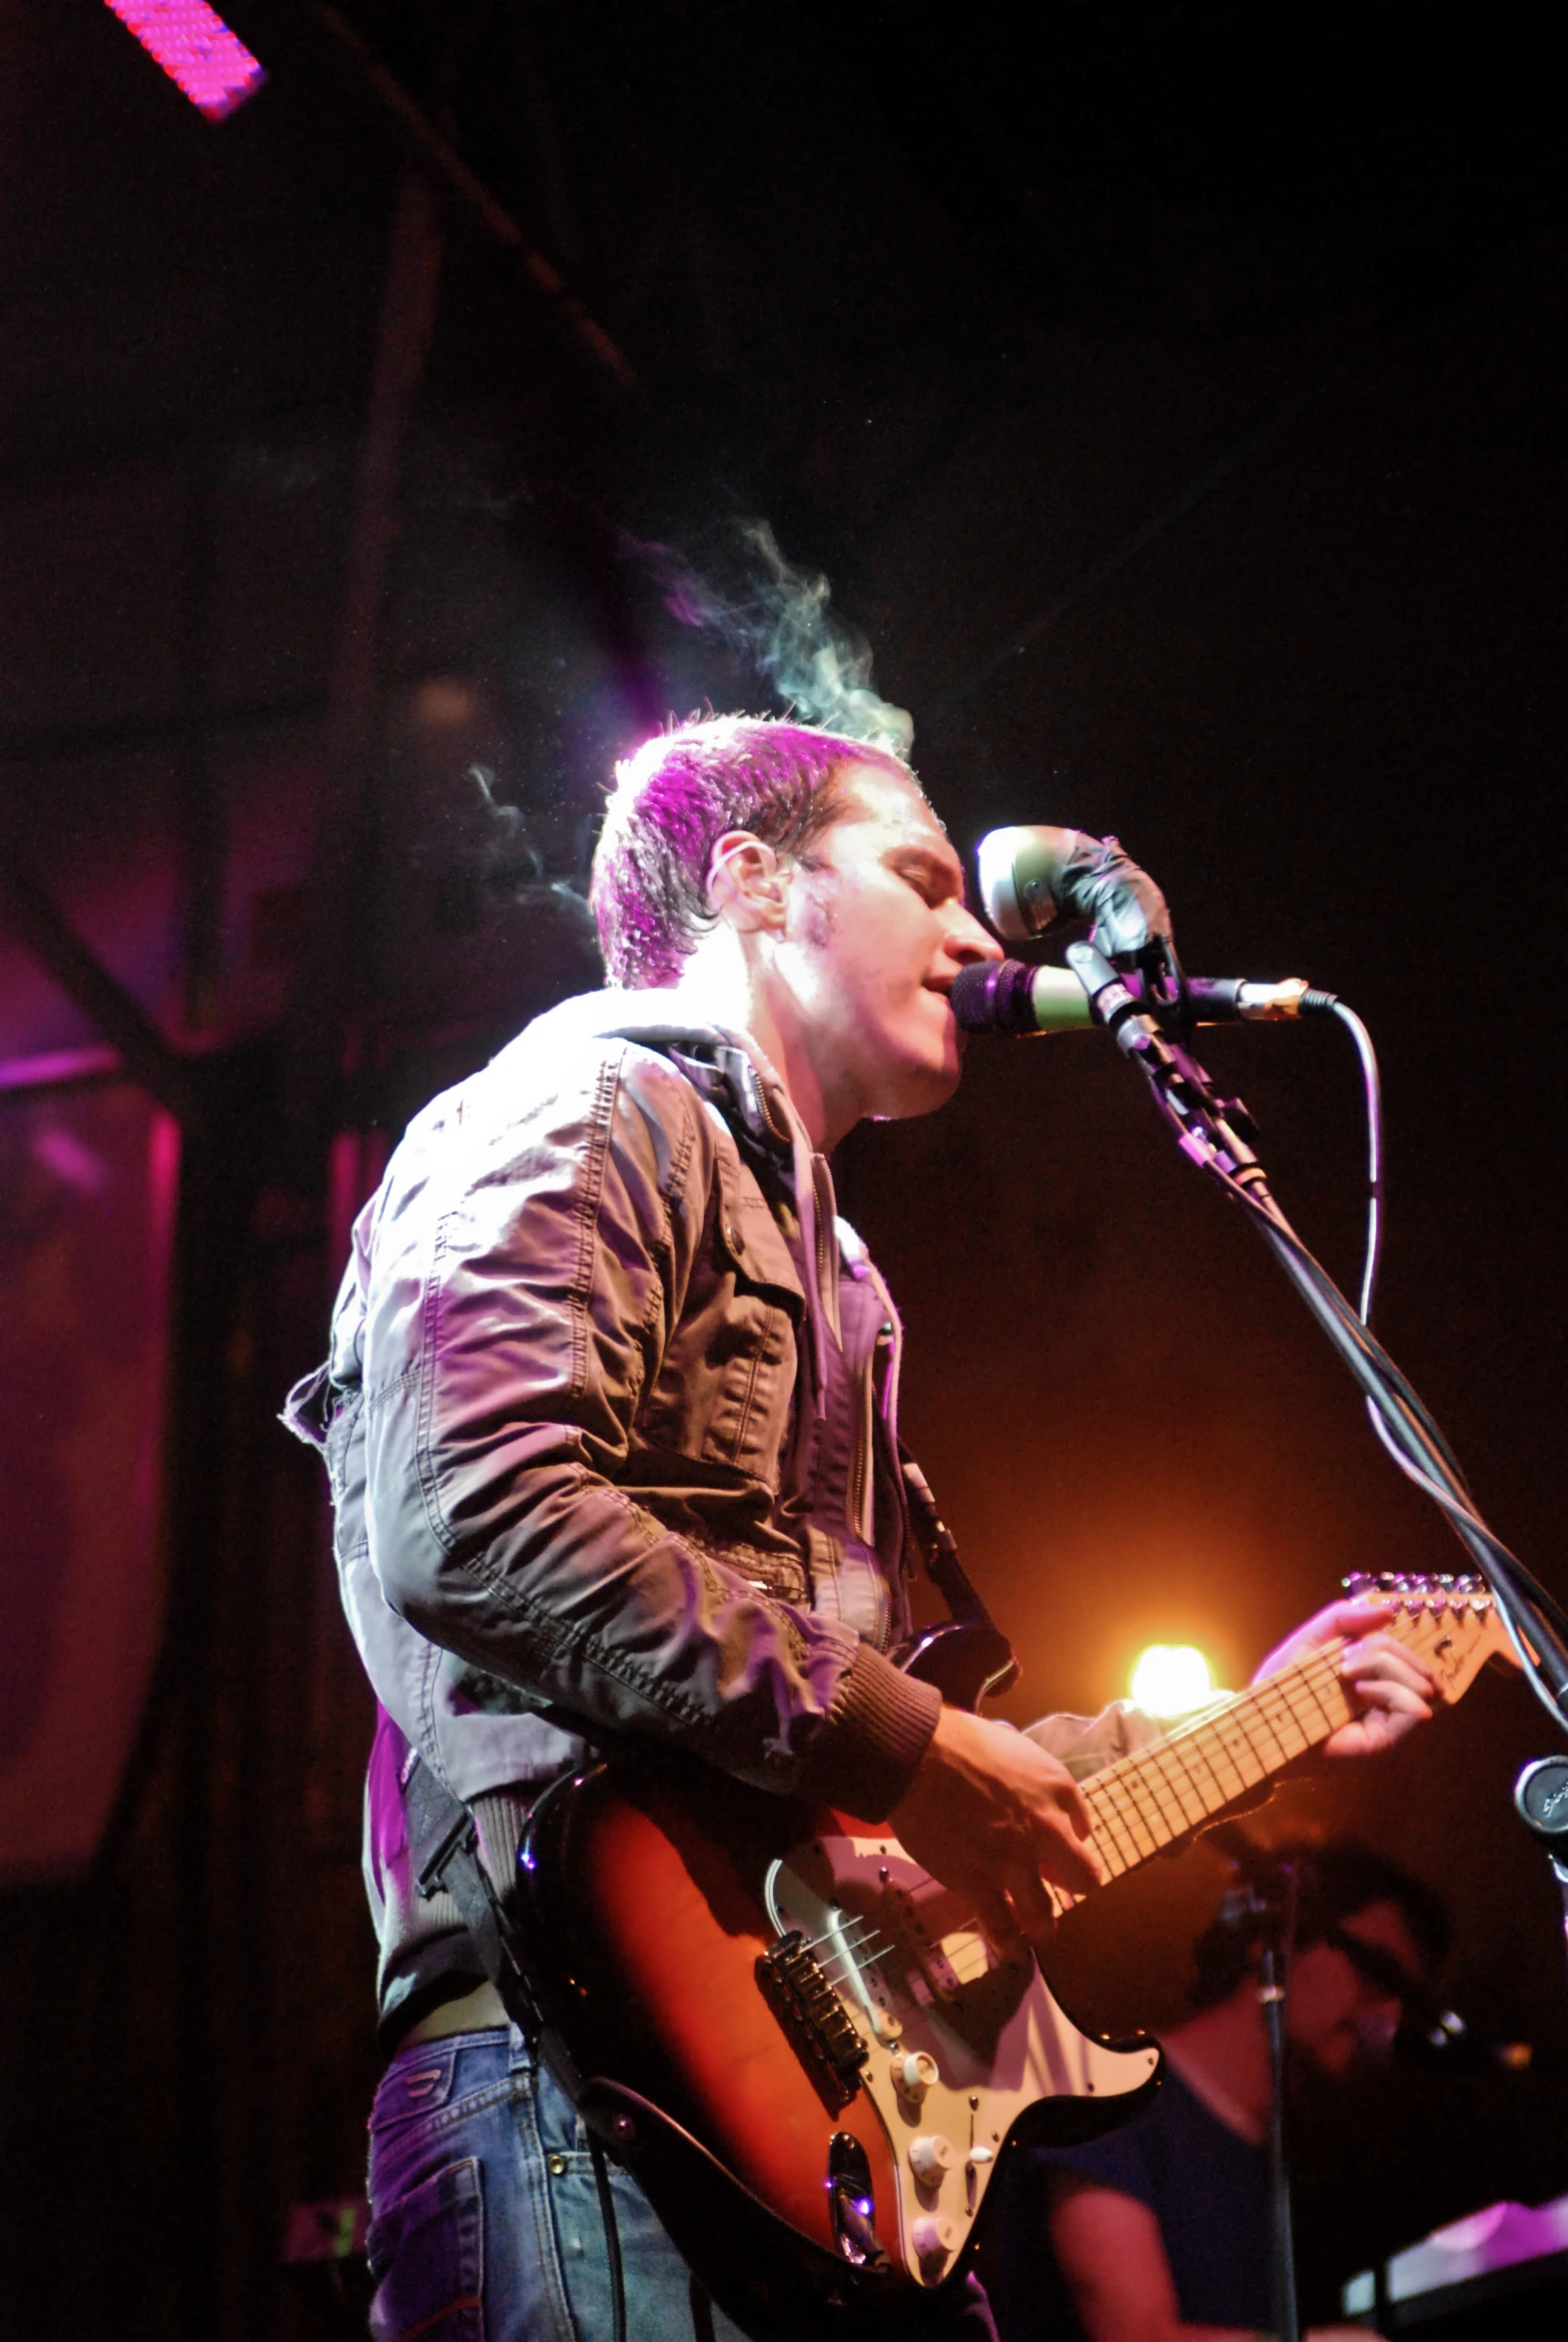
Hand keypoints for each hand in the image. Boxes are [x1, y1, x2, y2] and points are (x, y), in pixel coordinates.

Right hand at [888, 1706, 1102, 1958]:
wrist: (919, 1756)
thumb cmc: (958, 1739)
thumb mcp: (1011, 1746)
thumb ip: (1027, 1778)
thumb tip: (1022, 1792)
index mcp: (1057, 1788)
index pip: (1084, 1825)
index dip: (1071, 1838)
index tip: (1056, 1846)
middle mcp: (1048, 1830)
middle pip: (1083, 1876)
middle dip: (1073, 1884)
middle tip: (1059, 1888)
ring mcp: (1015, 1862)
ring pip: (1043, 1913)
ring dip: (1043, 1926)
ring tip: (1040, 1934)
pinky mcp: (980, 1884)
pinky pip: (1001, 1927)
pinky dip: (1007, 1943)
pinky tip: (1011, 1951)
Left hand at [1252, 1598, 1434, 1759]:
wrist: (1262, 1720)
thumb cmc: (1285, 1684)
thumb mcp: (1313, 1639)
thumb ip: (1345, 1618)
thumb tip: (1389, 1611)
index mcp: (1380, 1685)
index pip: (1416, 1660)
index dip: (1395, 1646)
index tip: (1351, 1648)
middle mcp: (1392, 1709)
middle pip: (1420, 1668)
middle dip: (1384, 1653)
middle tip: (1345, 1664)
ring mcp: (1394, 1729)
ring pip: (1421, 1684)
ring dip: (1383, 1667)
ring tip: (1349, 1678)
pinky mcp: (1388, 1743)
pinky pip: (1414, 1708)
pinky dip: (1388, 1690)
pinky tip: (1359, 1691)